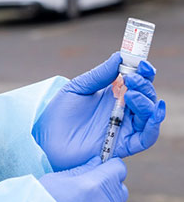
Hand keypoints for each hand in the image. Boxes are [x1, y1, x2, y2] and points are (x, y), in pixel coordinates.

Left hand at [32, 52, 165, 170]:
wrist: (46, 138)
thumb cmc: (59, 113)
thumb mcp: (78, 88)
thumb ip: (99, 75)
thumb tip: (120, 55)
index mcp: (111, 95)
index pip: (136, 81)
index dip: (143, 72)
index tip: (141, 63)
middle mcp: (120, 111)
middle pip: (145, 97)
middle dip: (143, 86)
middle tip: (131, 79)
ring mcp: (122, 128)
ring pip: (148, 116)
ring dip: (147, 103)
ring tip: (131, 94)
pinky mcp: (121, 146)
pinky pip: (146, 138)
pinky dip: (154, 126)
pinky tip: (153, 112)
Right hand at [40, 156, 127, 201]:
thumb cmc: (39, 200)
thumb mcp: (57, 178)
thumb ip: (82, 169)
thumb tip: (97, 162)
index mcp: (93, 186)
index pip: (119, 169)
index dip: (110, 165)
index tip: (102, 166)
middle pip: (120, 189)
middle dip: (109, 184)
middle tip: (90, 184)